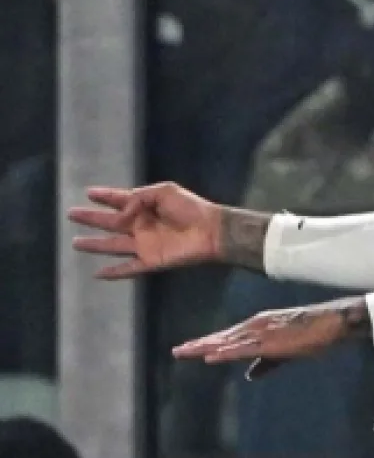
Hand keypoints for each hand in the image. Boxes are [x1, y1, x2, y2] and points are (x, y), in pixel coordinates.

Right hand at [69, 183, 222, 278]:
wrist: (211, 231)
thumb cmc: (191, 208)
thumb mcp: (164, 191)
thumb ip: (139, 198)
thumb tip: (120, 214)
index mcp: (146, 206)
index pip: (120, 200)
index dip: (105, 196)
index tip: (89, 192)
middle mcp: (142, 225)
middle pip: (110, 222)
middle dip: (91, 218)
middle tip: (71, 213)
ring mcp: (145, 244)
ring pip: (113, 245)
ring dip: (95, 245)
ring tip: (75, 242)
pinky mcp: (151, 261)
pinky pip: (128, 268)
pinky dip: (113, 272)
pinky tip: (97, 274)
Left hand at [172, 297, 372, 379]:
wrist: (329, 323)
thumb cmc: (311, 334)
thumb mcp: (285, 351)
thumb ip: (266, 363)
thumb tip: (250, 376)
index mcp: (259, 326)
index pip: (228, 336)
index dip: (208, 342)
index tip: (189, 347)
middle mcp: (255, 326)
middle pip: (222, 337)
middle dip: (199, 344)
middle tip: (178, 351)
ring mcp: (261, 332)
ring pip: (227, 342)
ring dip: (206, 347)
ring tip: (186, 352)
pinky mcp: (268, 341)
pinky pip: (242, 349)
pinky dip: (224, 353)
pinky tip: (210, 357)